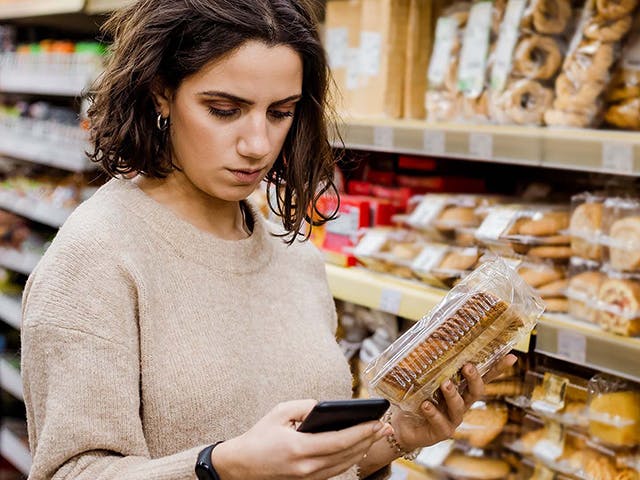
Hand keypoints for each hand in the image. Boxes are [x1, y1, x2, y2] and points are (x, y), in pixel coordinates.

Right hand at [212, 399, 393, 479]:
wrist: (241, 466)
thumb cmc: (260, 436)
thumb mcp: (280, 412)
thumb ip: (306, 406)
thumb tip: (328, 406)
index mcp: (299, 448)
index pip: (339, 441)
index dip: (361, 432)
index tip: (377, 421)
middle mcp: (307, 467)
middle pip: (347, 454)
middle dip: (369, 439)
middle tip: (385, 425)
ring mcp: (309, 477)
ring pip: (345, 464)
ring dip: (363, 449)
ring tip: (377, 434)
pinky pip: (336, 469)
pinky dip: (351, 458)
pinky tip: (360, 446)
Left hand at [391, 354, 517, 451]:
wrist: (402, 426)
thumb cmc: (415, 398)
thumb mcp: (423, 379)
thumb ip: (428, 365)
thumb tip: (428, 338)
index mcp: (461, 389)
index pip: (482, 377)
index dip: (497, 368)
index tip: (512, 357)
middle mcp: (461, 404)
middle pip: (475, 391)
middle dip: (474, 379)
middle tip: (468, 367)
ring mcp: (452, 419)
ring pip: (459, 406)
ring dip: (452, 394)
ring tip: (445, 384)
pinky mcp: (440, 432)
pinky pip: (440, 421)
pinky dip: (433, 412)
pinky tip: (425, 405)